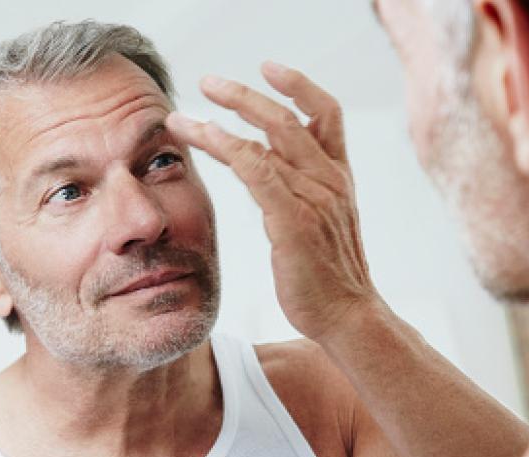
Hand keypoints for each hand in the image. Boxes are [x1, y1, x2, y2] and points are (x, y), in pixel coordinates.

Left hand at [166, 62, 380, 341]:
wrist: (346, 316)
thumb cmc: (327, 277)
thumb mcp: (320, 224)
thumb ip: (299, 192)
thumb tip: (267, 171)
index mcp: (338, 177)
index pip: (326, 113)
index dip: (299, 85)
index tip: (269, 67)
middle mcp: (329, 179)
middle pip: (287, 118)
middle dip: (244, 95)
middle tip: (207, 82)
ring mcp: (314, 197)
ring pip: (265, 139)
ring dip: (219, 120)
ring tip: (181, 117)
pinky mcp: (293, 219)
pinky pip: (256, 170)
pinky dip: (226, 147)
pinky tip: (201, 139)